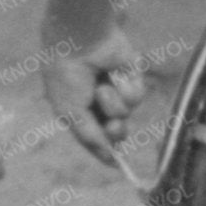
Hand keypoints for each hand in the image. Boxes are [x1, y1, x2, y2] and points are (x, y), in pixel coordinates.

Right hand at [42, 20, 147, 168]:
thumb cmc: (68, 74)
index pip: (94, 138)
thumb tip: (108, 158)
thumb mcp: (71, 111)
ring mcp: (114, 89)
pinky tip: (116, 74)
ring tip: (103, 86)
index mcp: (76, 110)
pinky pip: (137, 96)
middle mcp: (95, 101)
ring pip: (126, 113)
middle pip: (115, 130)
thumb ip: (89, 136)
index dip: (105, 151)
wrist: (81, 40)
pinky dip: (127, 88)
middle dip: (116, 131)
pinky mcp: (130, 77)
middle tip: (113, 125)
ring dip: (115, 103)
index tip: (118, 166)